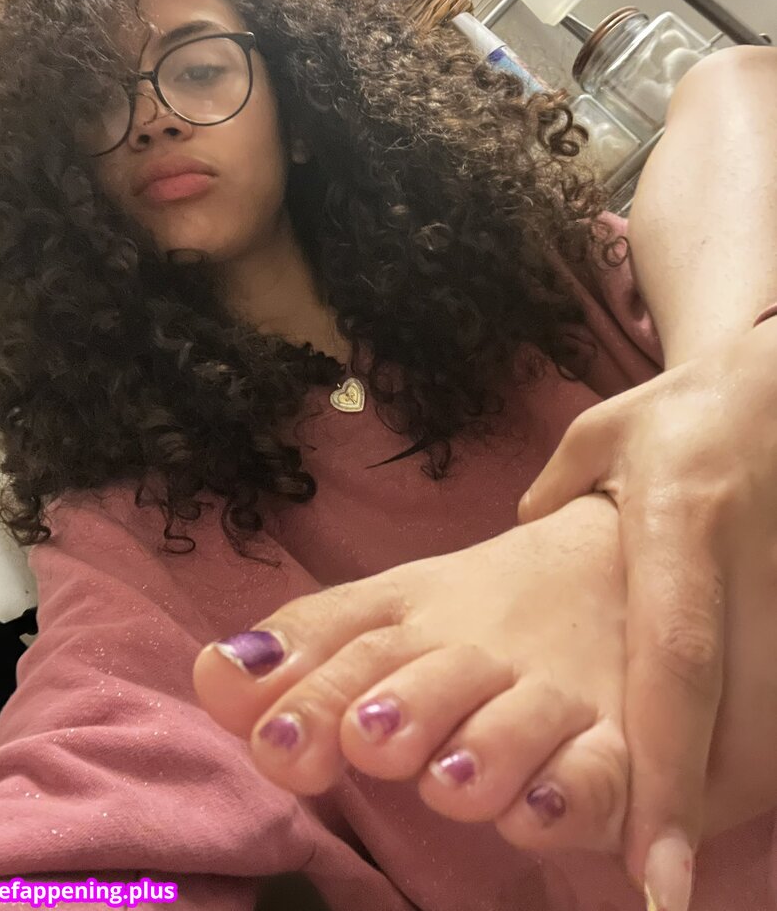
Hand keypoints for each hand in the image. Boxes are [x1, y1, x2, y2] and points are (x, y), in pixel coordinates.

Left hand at [518, 316, 776, 901]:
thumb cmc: (691, 408)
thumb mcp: (609, 437)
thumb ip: (559, 494)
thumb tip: (521, 532)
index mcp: (682, 523)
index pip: (676, 661)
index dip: (665, 768)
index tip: (654, 869)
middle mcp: (744, 572)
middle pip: (738, 721)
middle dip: (699, 810)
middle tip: (659, 879)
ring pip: (769, 726)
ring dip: (728, 788)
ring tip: (677, 835)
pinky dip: (752, 745)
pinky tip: (721, 766)